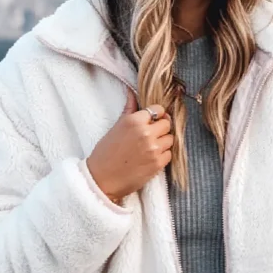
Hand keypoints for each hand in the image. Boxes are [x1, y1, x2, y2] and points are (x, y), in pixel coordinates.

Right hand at [86, 88, 173, 202]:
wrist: (102, 179)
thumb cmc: (105, 153)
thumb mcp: (116, 127)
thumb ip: (129, 109)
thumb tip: (132, 93)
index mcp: (134, 121)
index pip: (158, 109)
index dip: (156, 115)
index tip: (152, 121)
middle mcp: (146, 133)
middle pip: (167, 123)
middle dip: (161, 128)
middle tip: (151, 135)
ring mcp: (153, 149)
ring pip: (170, 138)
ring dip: (163, 142)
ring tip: (150, 147)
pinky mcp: (158, 164)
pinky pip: (169, 154)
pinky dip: (163, 155)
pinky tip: (150, 157)